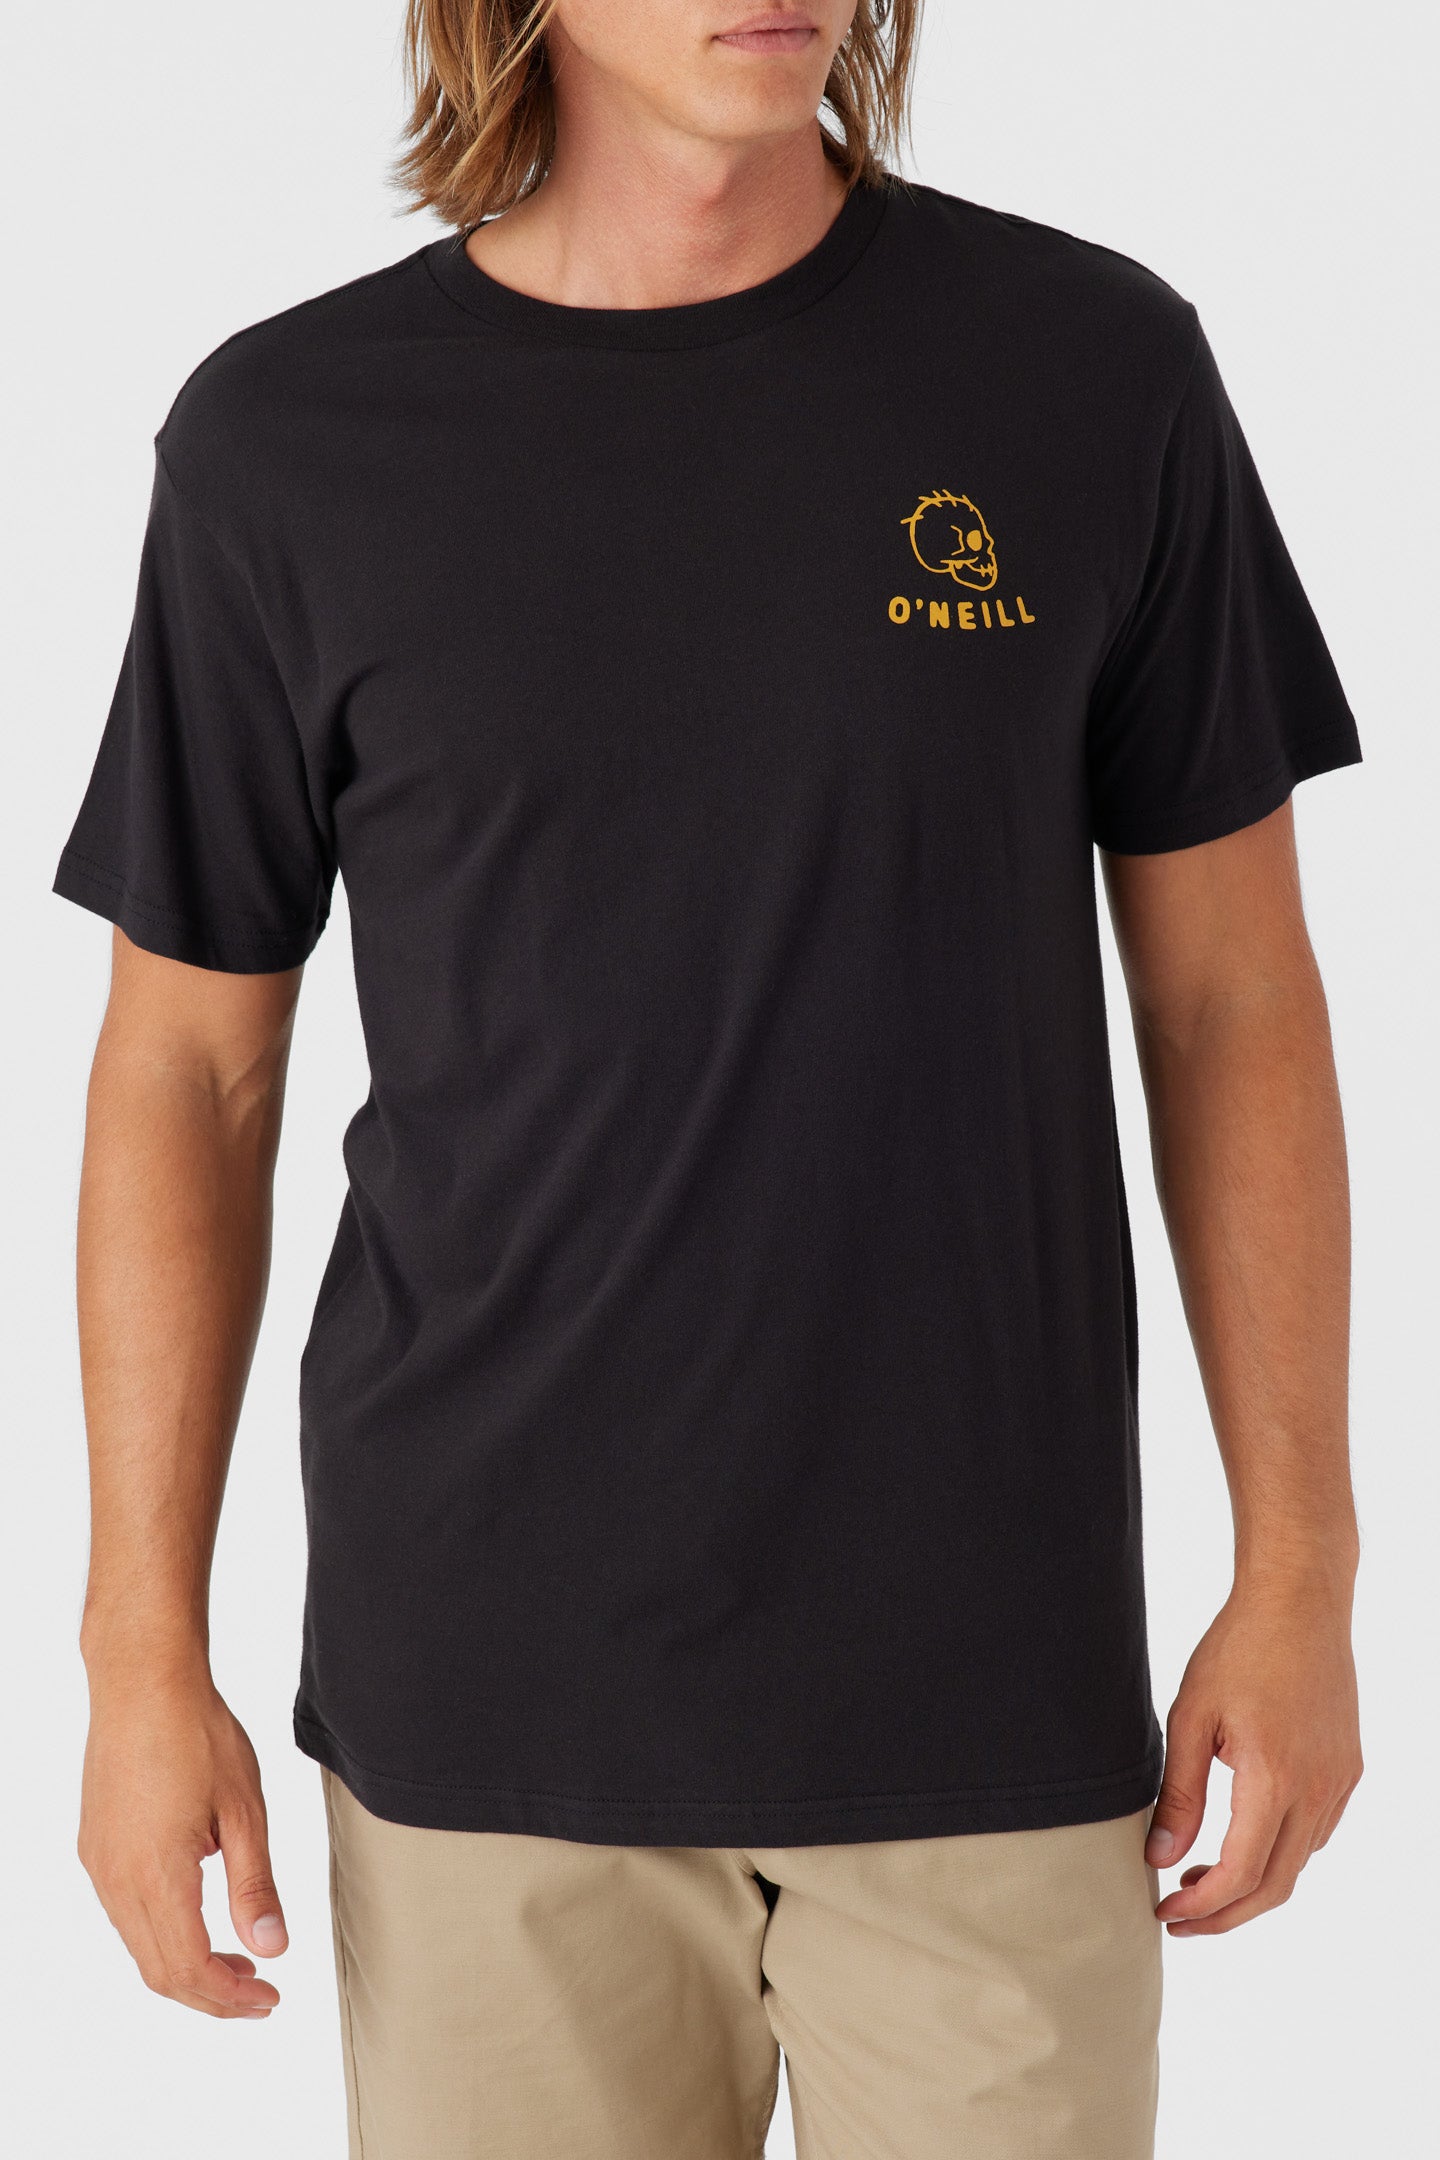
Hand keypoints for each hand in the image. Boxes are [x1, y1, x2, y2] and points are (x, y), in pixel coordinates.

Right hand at [78, 1665, 287, 2016]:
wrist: (142, 1682)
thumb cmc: (196, 1733)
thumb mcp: (244, 1810)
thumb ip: (255, 1885)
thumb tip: (272, 1947)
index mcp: (157, 1874)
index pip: (189, 1967)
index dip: (230, 1996)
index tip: (268, 1998)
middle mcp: (117, 1879)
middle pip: (160, 1970)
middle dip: (211, 1993)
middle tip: (258, 1993)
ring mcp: (100, 1864)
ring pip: (139, 1945)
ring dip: (186, 1964)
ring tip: (237, 1959)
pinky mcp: (95, 1846)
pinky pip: (124, 1913)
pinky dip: (162, 1933)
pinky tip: (197, 1915)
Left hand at [1146, 1578, 1361, 1935]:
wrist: (1300, 1602)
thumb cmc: (1240, 1648)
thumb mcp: (1191, 1716)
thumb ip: (1178, 1793)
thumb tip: (1160, 1858)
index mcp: (1274, 1779)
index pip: (1239, 1874)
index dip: (1201, 1906)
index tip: (1165, 1911)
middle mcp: (1317, 1790)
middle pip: (1274, 1886)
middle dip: (1224, 1914)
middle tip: (1179, 1916)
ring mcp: (1339, 1782)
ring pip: (1298, 1863)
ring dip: (1252, 1884)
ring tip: (1201, 1874)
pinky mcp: (1348, 1770)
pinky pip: (1316, 1833)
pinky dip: (1280, 1852)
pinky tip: (1245, 1836)